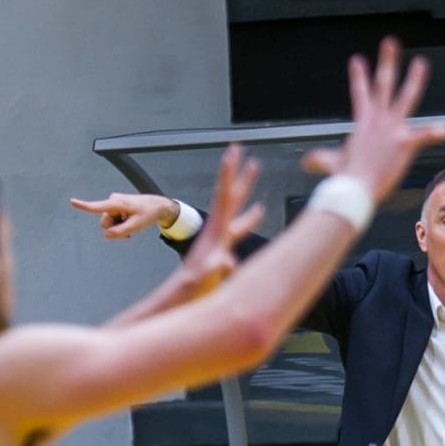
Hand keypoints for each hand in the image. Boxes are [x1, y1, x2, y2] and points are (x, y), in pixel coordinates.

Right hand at [69, 192, 181, 238]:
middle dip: (114, 230)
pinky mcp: (116, 206)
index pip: (97, 207)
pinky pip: (113, 220)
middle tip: (129, 231)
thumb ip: (120, 232)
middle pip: (105, 223)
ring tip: (131, 225)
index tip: (71, 201)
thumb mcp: (135, 227)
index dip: (83, 206)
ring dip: (119, 228)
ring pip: (109, 223)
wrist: (156, 206)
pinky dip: (120, 224)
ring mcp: (114, 204)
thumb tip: (106, 235)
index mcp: (116, 204)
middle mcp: (112, 201)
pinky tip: (129, 222)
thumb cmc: (147, 214)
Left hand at [178, 144, 263, 295]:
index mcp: (216, 230)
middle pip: (230, 194)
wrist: (185, 295)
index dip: (228, 174)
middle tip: (241, 150)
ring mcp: (221, 237)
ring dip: (246, 187)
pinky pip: (241, 226)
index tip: (232, 153)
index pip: (223, 196)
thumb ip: (216, 267)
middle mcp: (218, 229)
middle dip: (237, 171)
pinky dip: (251, 216)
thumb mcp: (205, 275)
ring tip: (254, 169)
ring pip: (237, 206)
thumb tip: (227, 262)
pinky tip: (258, 211)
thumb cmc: (194, 285)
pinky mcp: (224, 246)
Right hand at [301, 37, 444, 203]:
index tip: (357, 60)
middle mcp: (377, 121)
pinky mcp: (403, 143)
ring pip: (405, 98)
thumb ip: (320, 160)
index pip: (360, 94)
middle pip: (383, 84)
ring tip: (421, 63)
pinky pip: (422, 135)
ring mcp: (391, 130)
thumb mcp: (331, 164)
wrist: (353, 190)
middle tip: (391, 42)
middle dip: (386, 62)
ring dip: (414, 79)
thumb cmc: (344, 179)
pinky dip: (434, 132)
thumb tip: (306, 163)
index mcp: (363, 124)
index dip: (358, 76)